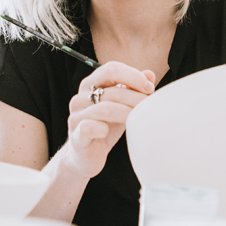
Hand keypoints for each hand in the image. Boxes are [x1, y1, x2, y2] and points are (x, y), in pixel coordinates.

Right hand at [62, 62, 155, 180]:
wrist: (86, 156)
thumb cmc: (105, 127)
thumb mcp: (122, 106)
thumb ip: (133, 89)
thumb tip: (149, 74)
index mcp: (90, 84)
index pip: (111, 69)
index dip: (132, 76)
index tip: (149, 88)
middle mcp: (80, 97)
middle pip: (111, 90)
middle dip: (135, 97)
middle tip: (149, 106)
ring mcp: (75, 116)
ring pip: (104, 109)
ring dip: (126, 113)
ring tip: (138, 119)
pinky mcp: (75, 135)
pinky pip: (90, 127)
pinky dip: (103, 129)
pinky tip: (108, 133)